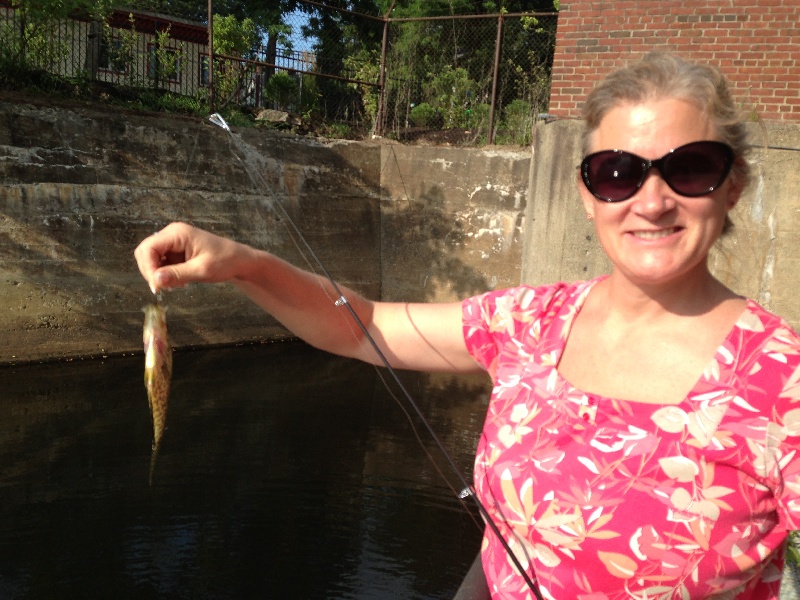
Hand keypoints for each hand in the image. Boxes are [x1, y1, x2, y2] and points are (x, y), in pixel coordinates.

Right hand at [134, 222, 249, 293]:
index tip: (157, 286)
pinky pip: (161, 263)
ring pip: (151, 259)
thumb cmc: (225, 261)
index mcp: (177, 233)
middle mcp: (171, 234)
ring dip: (159, 274)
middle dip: (151, 272)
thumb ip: (178, 275)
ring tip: (177, 284)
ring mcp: (173, 242)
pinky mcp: (175, 251)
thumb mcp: (202, 270)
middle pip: (145, 252)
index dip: (148, 268)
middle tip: (164, 288)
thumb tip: (155, 281)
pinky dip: (166, 274)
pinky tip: (180, 281)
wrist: (239, 261)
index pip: (148, 248)